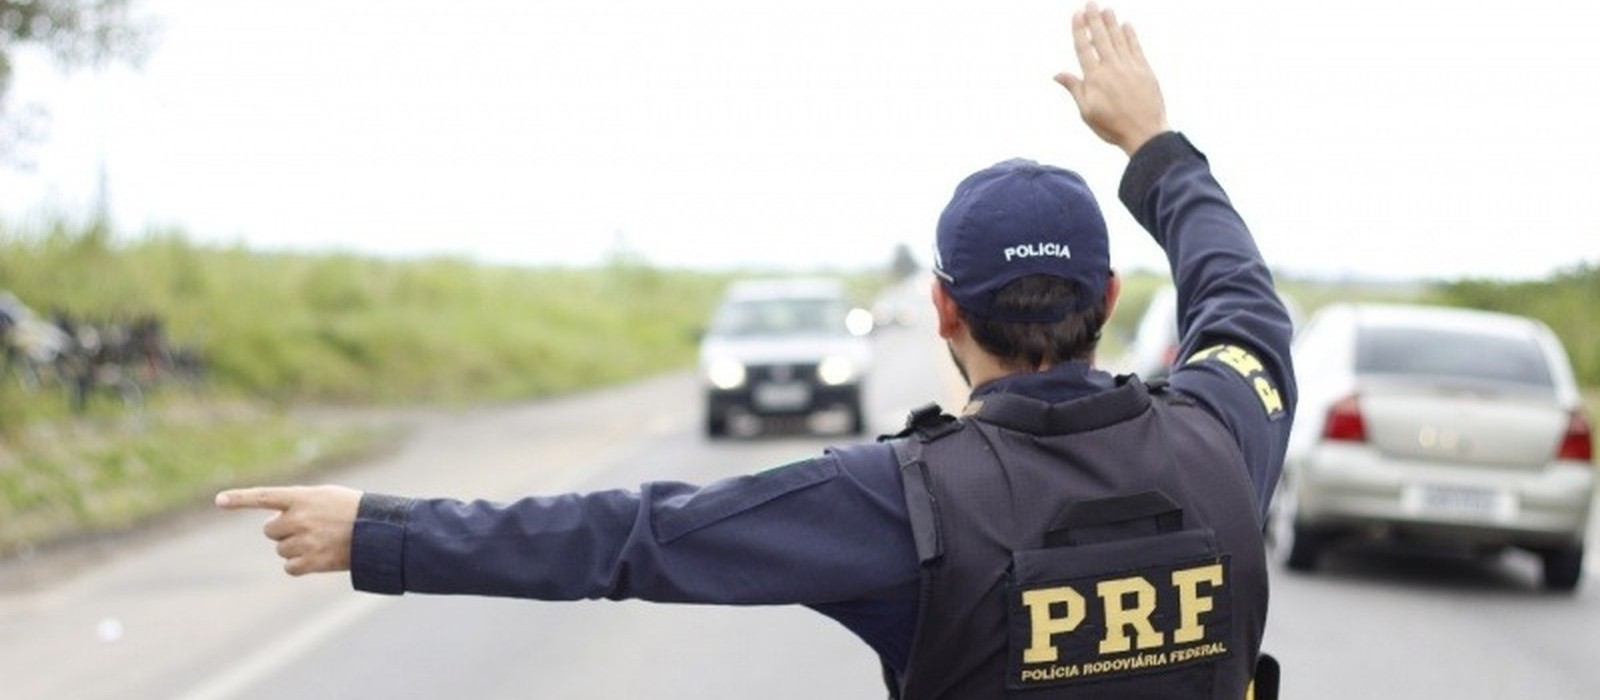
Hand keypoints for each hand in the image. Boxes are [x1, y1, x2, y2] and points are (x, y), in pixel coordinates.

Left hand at [216, 485, 362, 575]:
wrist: (379, 531)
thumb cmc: (352, 511)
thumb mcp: (325, 497)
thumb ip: (298, 504)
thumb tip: (274, 524)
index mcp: (302, 497)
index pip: (264, 496)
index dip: (240, 498)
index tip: (219, 500)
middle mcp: (299, 518)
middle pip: (271, 530)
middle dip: (284, 531)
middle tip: (308, 528)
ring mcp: (304, 540)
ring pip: (281, 549)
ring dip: (295, 547)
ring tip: (320, 541)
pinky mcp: (310, 561)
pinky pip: (289, 567)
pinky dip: (300, 565)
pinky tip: (318, 557)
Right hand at [1053, 3, 1169, 155]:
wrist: (1144, 133)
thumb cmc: (1112, 126)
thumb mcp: (1087, 111)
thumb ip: (1074, 88)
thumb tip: (1058, 74)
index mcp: (1094, 78)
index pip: (1084, 48)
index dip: (1080, 30)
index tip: (1076, 15)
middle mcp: (1111, 68)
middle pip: (1101, 38)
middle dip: (1094, 19)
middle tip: (1090, 3)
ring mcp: (1130, 67)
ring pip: (1119, 39)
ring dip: (1111, 23)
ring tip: (1106, 9)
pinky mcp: (1144, 70)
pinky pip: (1136, 47)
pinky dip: (1131, 35)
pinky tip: (1126, 25)